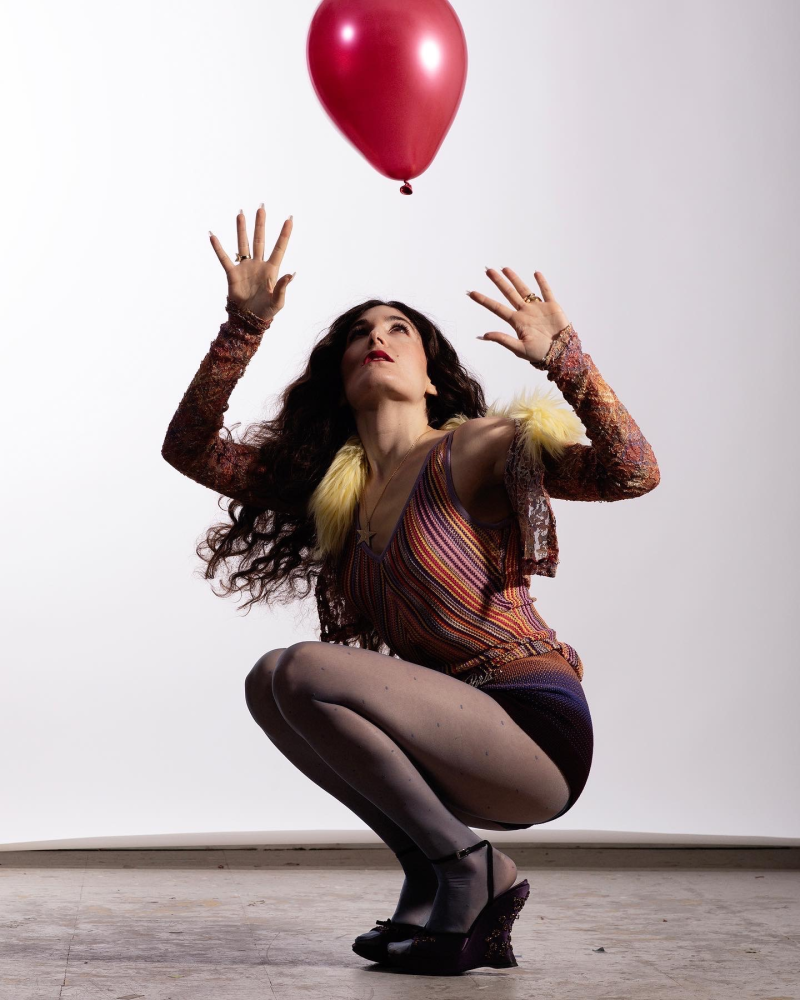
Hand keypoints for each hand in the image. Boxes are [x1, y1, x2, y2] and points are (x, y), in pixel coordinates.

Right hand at [210, 206, 295, 323]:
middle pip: (260, 240)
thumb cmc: (266, 312)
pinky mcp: (233, 274)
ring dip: (242, 230)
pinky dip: (219, 249)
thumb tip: (291, 274)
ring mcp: (245, 268)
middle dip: (260, 225)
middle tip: (261, 208)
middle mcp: (258, 265)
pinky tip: (213, 236)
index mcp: (272, 270)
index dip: (284, 234)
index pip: (279, 248)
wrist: (249, 320)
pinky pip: (225, 259)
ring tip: (240, 214)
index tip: (289, 219)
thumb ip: (283, 287)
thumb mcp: (278, 301)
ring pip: (243, 245)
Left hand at [467, 267, 570, 363]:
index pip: (497, 308)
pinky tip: (536, 274)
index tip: (472, 293)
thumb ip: (503, 340)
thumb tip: (484, 335)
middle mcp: (525, 312)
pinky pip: (546, 292)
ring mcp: (538, 308)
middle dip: (499, 282)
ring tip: (505, 269)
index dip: (484, 300)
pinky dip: (542, 282)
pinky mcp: (552, 306)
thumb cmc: (539, 354)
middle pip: (509, 294)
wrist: (561, 353)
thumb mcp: (519, 349)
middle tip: (488, 271)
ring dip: (515, 279)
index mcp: (517, 322)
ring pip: (524, 290)